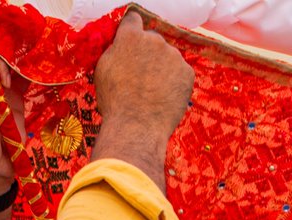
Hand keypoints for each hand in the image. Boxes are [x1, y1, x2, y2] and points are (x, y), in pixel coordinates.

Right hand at [90, 13, 194, 181]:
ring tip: (153, 91)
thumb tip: (123, 46)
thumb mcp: (104, 70)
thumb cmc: (115, 102)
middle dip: (148, 52)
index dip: (132, 31)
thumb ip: (116, 51)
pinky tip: (165, 97)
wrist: (137, 127)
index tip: (132, 42)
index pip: (133, 20)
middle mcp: (154, 40)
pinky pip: (180, 72)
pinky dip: (174, 81)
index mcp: (130, 37)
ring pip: (168, 56)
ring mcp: (173, 55)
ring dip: (162, 67)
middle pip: (152, 39)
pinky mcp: (187, 72)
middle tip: (142, 75)